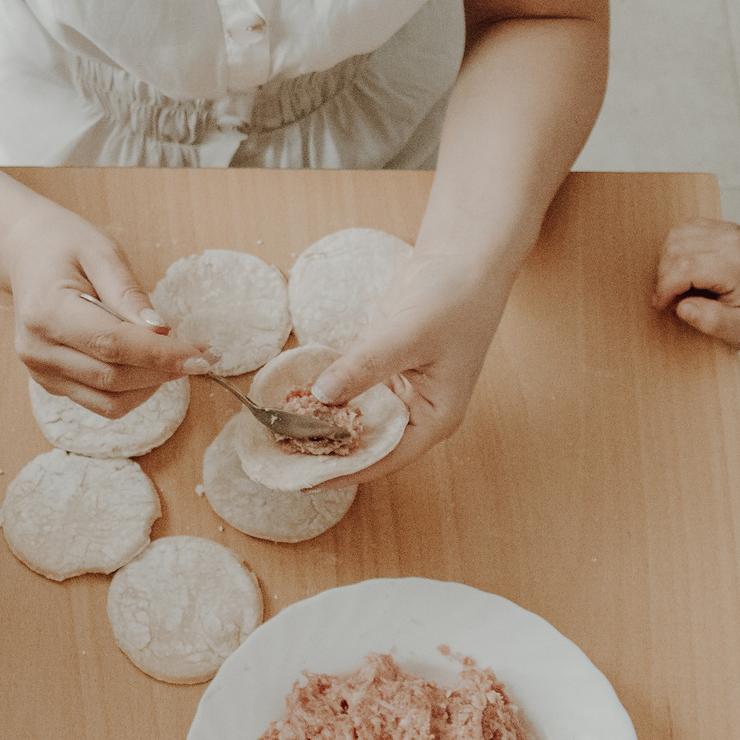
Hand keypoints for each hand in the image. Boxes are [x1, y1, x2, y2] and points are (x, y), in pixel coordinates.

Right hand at [0, 205, 209, 415]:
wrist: (24, 252)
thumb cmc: (63, 245)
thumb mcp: (102, 252)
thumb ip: (129, 294)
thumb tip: (160, 332)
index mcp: (46, 311)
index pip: (112, 344)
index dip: (162, 355)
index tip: (203, 355)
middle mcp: (38, 349)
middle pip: (113, 378)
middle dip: (165, 370)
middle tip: (202, 353)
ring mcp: (41, 371)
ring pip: (110, 400)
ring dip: (152, 385)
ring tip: (175, 357)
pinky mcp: (51, 383)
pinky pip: (101, 402)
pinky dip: (133, 390)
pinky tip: (148, 365)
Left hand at [300, 251, 506, 487]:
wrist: (461, 259)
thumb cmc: (454, 301)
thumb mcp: (408, 335)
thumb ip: (364, 367)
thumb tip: (321, 394)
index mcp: (434, 418)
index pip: (385, 458)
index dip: (345, 471)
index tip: (304, 481)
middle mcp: (415, 411)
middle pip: (366, 441)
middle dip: (327, 449)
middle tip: (281, 456)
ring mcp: (397, 389)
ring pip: (354, 415)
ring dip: (322, 421)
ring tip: (278, 434)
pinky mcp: (380, 366)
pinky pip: (349, 387)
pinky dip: (325, 392)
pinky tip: (294, 397)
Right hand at [653, 218, 739, 351]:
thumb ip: (713, 322)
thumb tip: (682, 307)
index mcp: (736, 266)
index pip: (684, 267)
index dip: (665, 288)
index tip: (663, 306)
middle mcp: (732, 241)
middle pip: (676, 249)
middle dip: (665, 276)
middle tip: (672, 299)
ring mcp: (728, 230)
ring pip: (676, 236)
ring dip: (668, 262)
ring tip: (679, 285)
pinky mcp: (725, 227)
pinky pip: (685, 229)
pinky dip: (677, 249)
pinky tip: (686, 270)